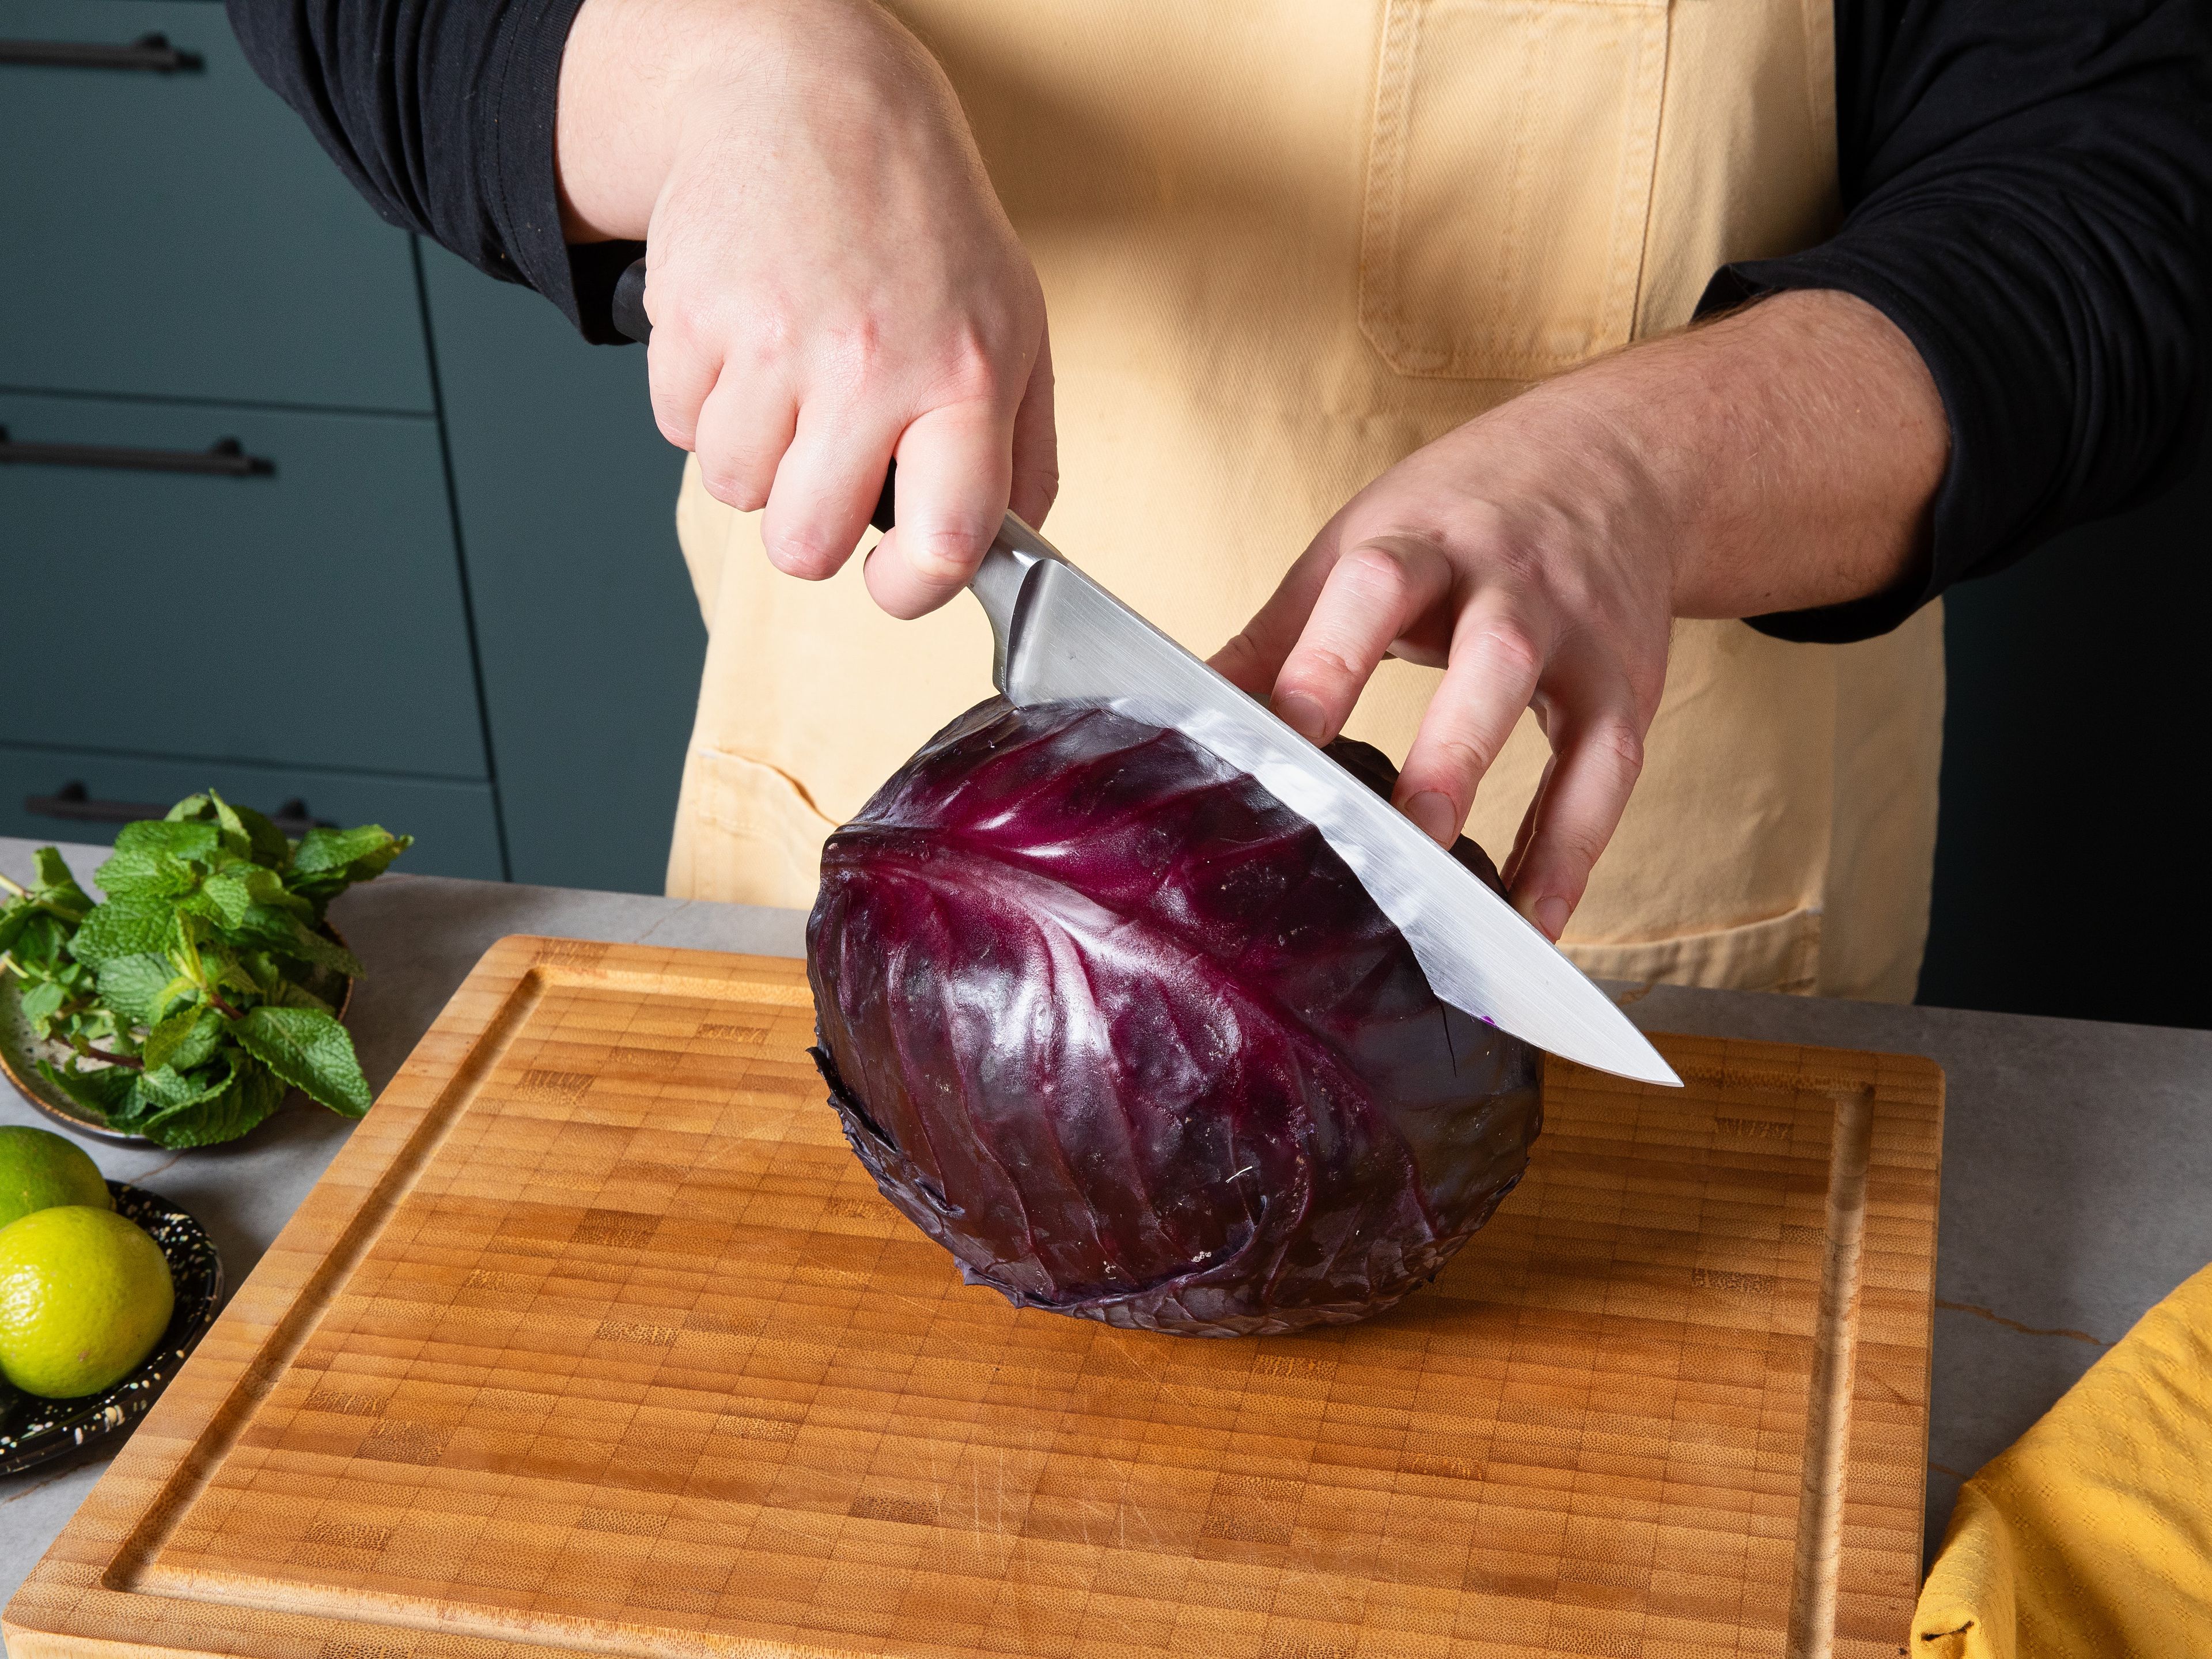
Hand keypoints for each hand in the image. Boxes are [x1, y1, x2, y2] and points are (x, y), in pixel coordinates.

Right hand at [555, 0, 1054, 617]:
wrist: (813, 98)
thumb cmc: (922, 225)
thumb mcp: (1014, 329)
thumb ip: (1023, 454)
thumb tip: (1008, 556)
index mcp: (965, 379)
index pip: (943, 544)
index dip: (909, 589)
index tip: (892, 576)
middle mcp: (871, 365)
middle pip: (805, 546)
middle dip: (808, 528)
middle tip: (827, 465)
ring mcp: (772, 340)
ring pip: (732, 491)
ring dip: (753, 457)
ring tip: (790, 380)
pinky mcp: (690, 315)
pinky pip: (677, 428)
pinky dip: (702, 402)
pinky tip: (745, 340)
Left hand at [1211, 290, 1946, 937]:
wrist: (1614, 458)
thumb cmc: (1456, 513)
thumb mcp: (1360, 545)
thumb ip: (1276, 637)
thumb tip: (1173, 717)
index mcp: (1423, 539)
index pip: (1371, 593)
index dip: (1323, 667)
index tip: (1273, 745)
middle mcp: (1513, 582)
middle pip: (1492, 659)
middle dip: (1446, 752)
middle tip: (1388, 841)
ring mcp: (1581, 636)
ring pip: (1567, 725)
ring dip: (1521, 818)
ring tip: (1463, 908)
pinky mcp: (1629, 685)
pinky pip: (1608, 777)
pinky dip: (1570, 855)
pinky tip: (1530, 925)